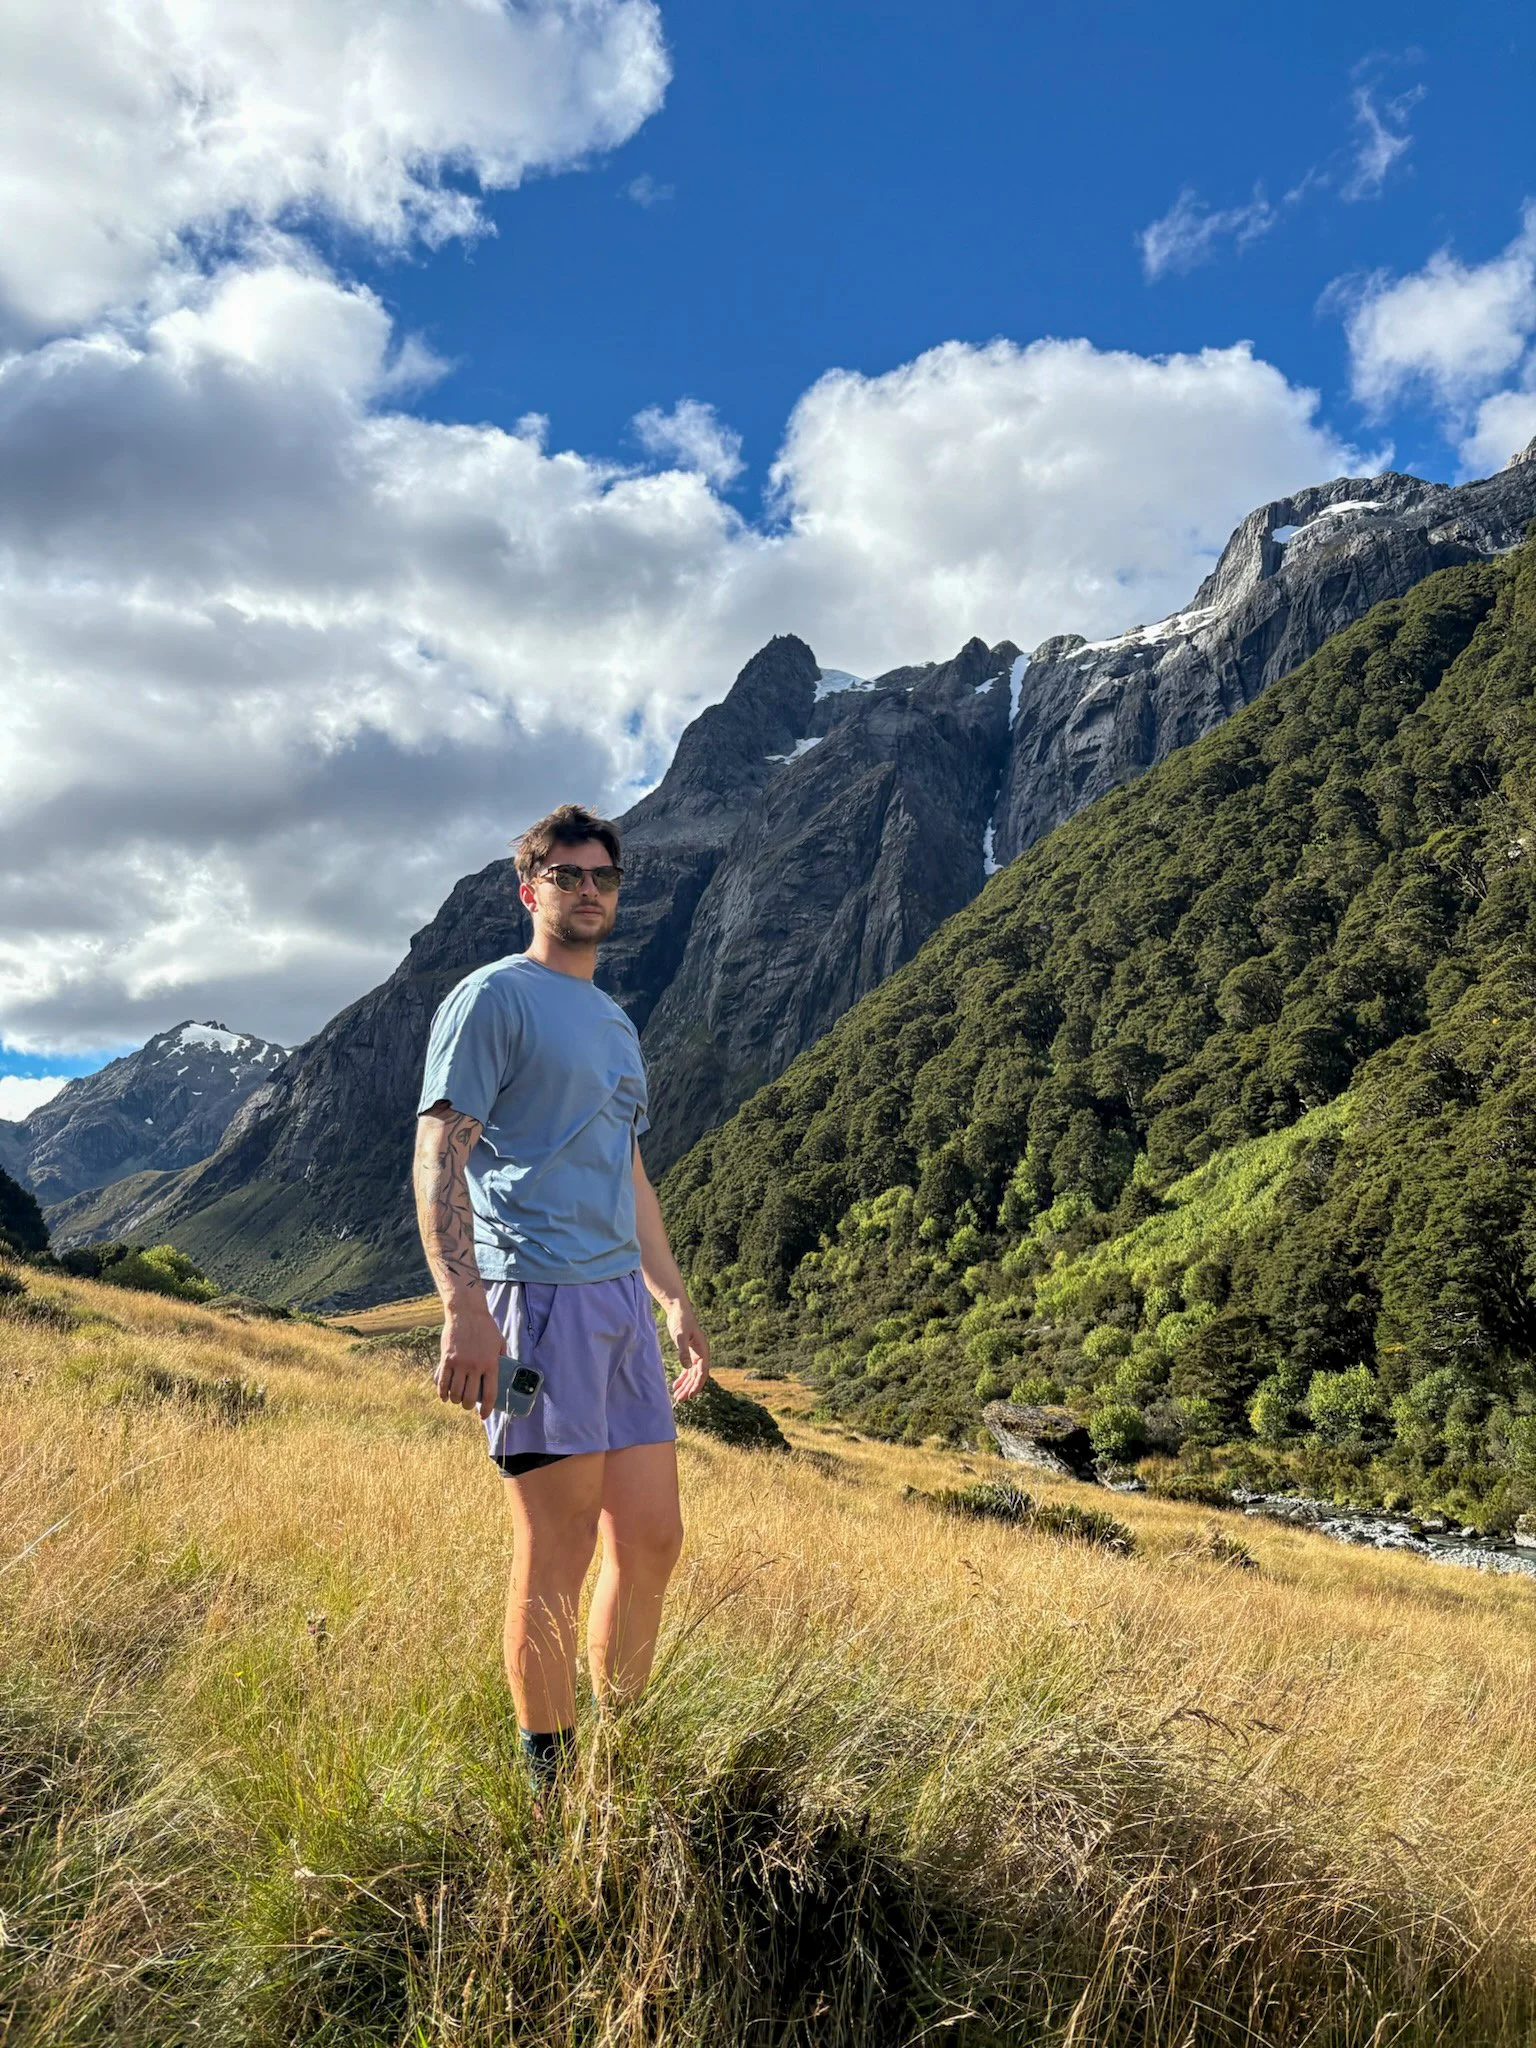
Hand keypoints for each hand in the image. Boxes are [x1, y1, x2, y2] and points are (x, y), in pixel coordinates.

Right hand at [437, 1298, 502, 1417]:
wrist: (466, 1312)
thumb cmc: (485, 1327)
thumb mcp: (499, 1342)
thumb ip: (502, 1357)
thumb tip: (507, 1372)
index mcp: (491, 1363)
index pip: (491, 1394)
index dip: (487, 1409)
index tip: (483, 1416)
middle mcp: (475, 1366)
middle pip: (470, 1397)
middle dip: (469, 1406)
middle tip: (468, 1405)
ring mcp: (460, 1363)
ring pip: (456, 1393)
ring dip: (456, 1401)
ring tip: (458, 1399)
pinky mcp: (446, 1360)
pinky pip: (443, 1383)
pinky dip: (443, 1394)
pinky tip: (445, 1396)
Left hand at [666, 1298, 710, 1400]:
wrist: (678, 1310)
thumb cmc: (681, 1321)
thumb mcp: (680, 1336)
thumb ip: (683, 1351)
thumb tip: (686, 1367)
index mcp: (703, 1351)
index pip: (703, 1372)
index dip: (698, 1384)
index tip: (691, 1395)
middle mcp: (701, 1354)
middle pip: (697, 1376)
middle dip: (689, 1388)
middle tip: (680, 1400)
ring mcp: (695, 1354)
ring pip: (692, 1374)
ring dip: (685, 1385)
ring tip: (677, 1397)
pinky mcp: (688, 1353)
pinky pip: (687, 1369)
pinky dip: (682, 1378)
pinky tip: (675, 1385)